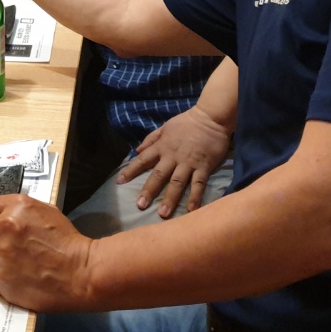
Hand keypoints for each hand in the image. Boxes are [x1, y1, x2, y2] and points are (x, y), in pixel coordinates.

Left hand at [0, 195, 95, 310]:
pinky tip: (18, 278)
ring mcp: (1, 254)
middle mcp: (5, 227)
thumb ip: (18, 212)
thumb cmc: (68, 243)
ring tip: (13, 266)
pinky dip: (0, 280)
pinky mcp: (1, 278)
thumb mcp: (45, 212)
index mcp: (16, 207)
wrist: (82, 272)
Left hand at [117, 106, 233, 217]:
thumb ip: (151, 139)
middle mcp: (173, 156)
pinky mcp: (204, 167)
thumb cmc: (187, 122)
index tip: (119, 182)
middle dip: (149, 191)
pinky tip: (191, 210)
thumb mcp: (165, 127)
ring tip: (163, 214)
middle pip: (158, 175)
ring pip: (177, 182)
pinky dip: (195, 197)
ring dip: (170, 198)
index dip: (131, 170)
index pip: (143, 159)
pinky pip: (198, 184)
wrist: (211, 118)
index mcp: (162, 146)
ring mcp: (189, 163)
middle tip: (140, 205)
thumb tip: (137, 151)